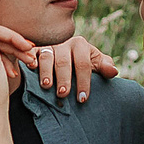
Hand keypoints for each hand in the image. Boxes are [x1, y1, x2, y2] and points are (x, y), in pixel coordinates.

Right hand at [0, 28, 117, 102]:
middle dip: (64, 79)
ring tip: (47, 86)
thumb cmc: (85, 66)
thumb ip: (105, 67)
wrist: (71, 60)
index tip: (82, 99)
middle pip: (64, 61)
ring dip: (46, 71)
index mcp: (81, 45)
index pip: (83, 64)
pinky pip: (32, 53)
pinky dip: (30, 59)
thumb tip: (113, 72)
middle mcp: (64, 44)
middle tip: (63, 94)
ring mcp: (49, 48)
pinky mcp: (35, 51)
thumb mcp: (97, 65)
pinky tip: (30, 68)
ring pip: (47, 57)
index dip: (83, 82)